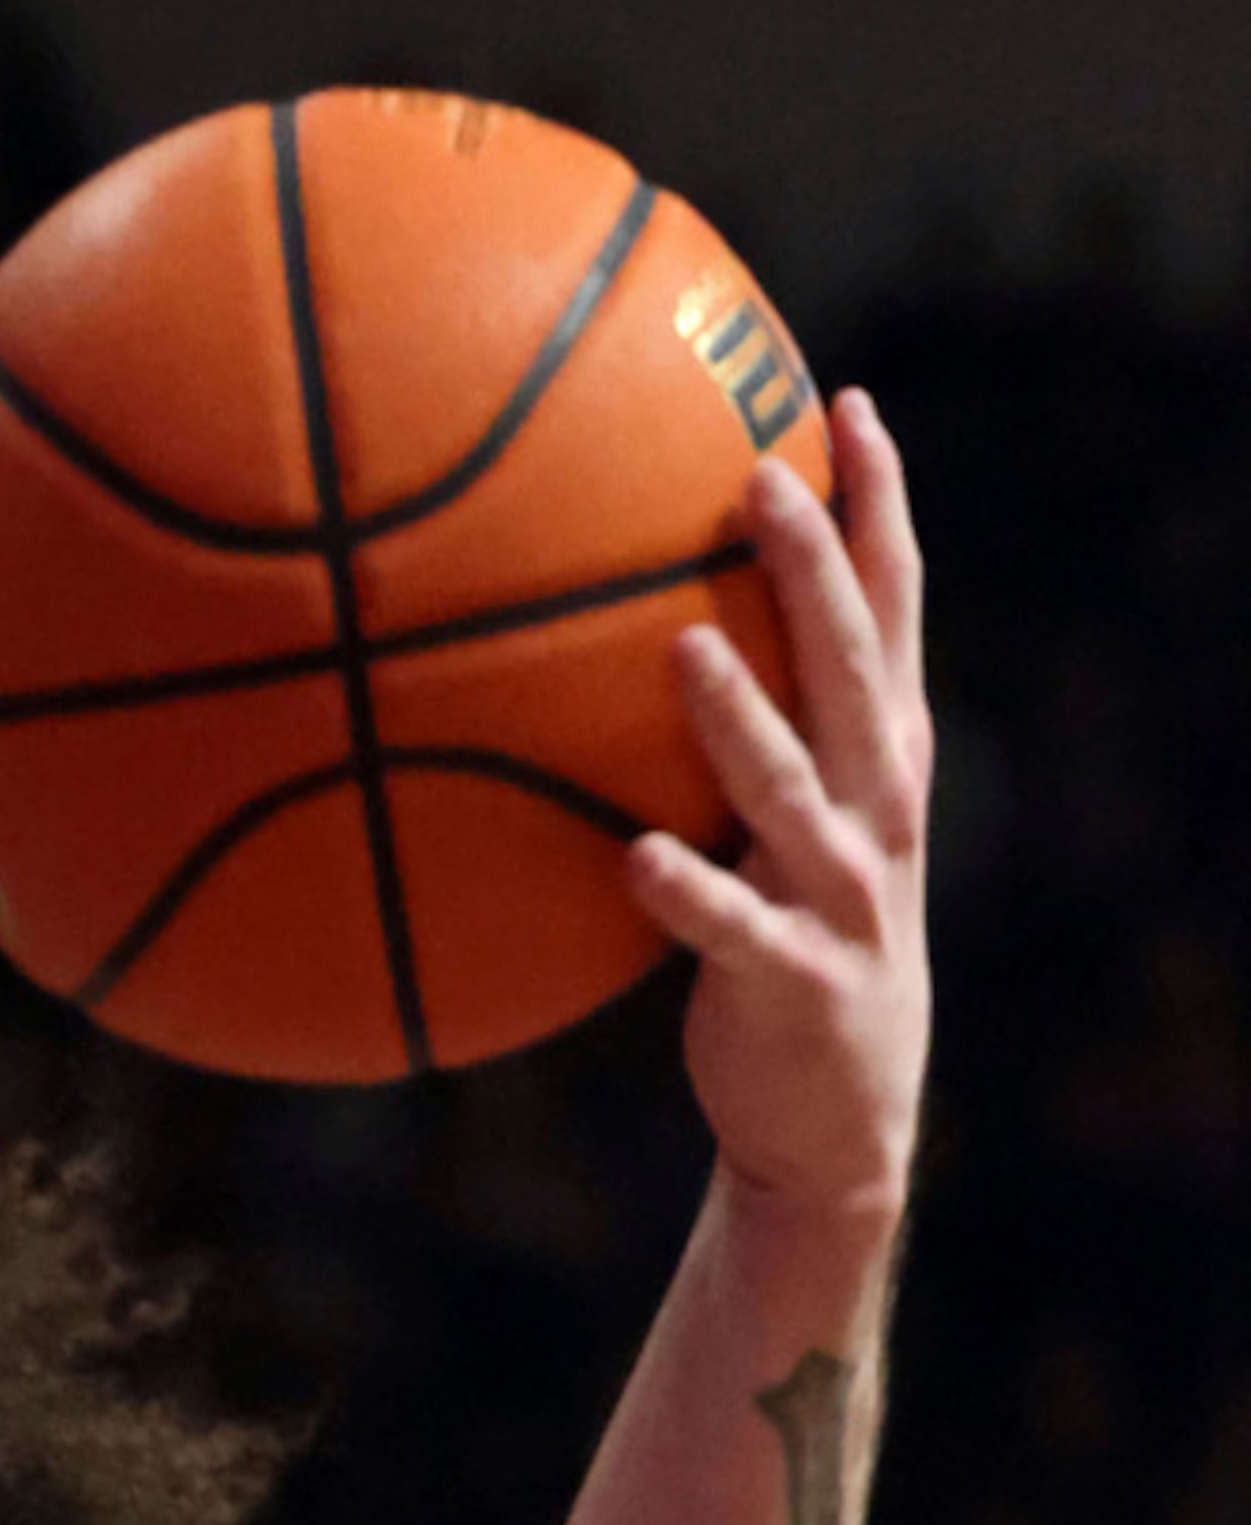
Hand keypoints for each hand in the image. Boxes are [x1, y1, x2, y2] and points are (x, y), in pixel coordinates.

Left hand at [627, 392, 932, 1217]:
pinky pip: (732, 929)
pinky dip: (689, 895)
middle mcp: (878, 810)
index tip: (841, 404)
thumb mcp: (782, 830)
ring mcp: (843, 895)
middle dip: (813, 569)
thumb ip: (744, 737)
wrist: (837, 1120)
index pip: (893, 607)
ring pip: (795, 789)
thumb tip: (632, 632)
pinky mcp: (793, 979)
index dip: (876, 505)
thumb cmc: (787, 944)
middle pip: (853, 667)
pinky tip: (634, 858)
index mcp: (881, 759)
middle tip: (757, 478)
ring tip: (681, 648)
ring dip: (739, 719)